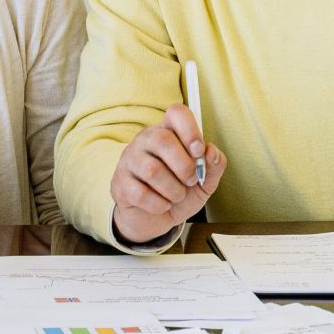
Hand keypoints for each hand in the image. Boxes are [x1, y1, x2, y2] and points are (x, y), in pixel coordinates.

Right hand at [109, 105, 223, 245]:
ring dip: (173, 190)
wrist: (155, 220)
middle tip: (191, 180)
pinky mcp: (119, 183)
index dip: (190, 129)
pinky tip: (161, 204)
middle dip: (184, 166)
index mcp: (168, 132)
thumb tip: (212, 152)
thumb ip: (214, 166)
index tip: (198, 151)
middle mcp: (145, 140)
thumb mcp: (204, 182)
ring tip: (177, 196)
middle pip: (162, 139)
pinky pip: (141, 193)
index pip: (176, 113)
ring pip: (152, 170)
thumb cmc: (178, 193)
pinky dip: (159, 204)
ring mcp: (129, 160)